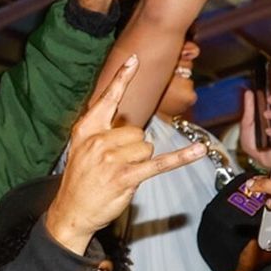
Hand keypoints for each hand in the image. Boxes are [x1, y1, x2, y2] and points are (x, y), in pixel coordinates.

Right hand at [44, 55, 205, 251]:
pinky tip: (199, 151)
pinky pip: (159, 163)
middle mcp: (98, 141)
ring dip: (141, 162)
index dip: (122, 79)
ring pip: (147, 147)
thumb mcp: (82, 149)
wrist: (71, 211)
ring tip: (121, 174)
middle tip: (117, 164)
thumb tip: (131, 128)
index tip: (135, 59)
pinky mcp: (126, 176)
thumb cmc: (81, 180)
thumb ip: (103, 132)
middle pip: (137, 130)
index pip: (107, 99)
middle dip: (134, 148)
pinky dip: (181, 158)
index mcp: (86, 130)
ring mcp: (112, 159)